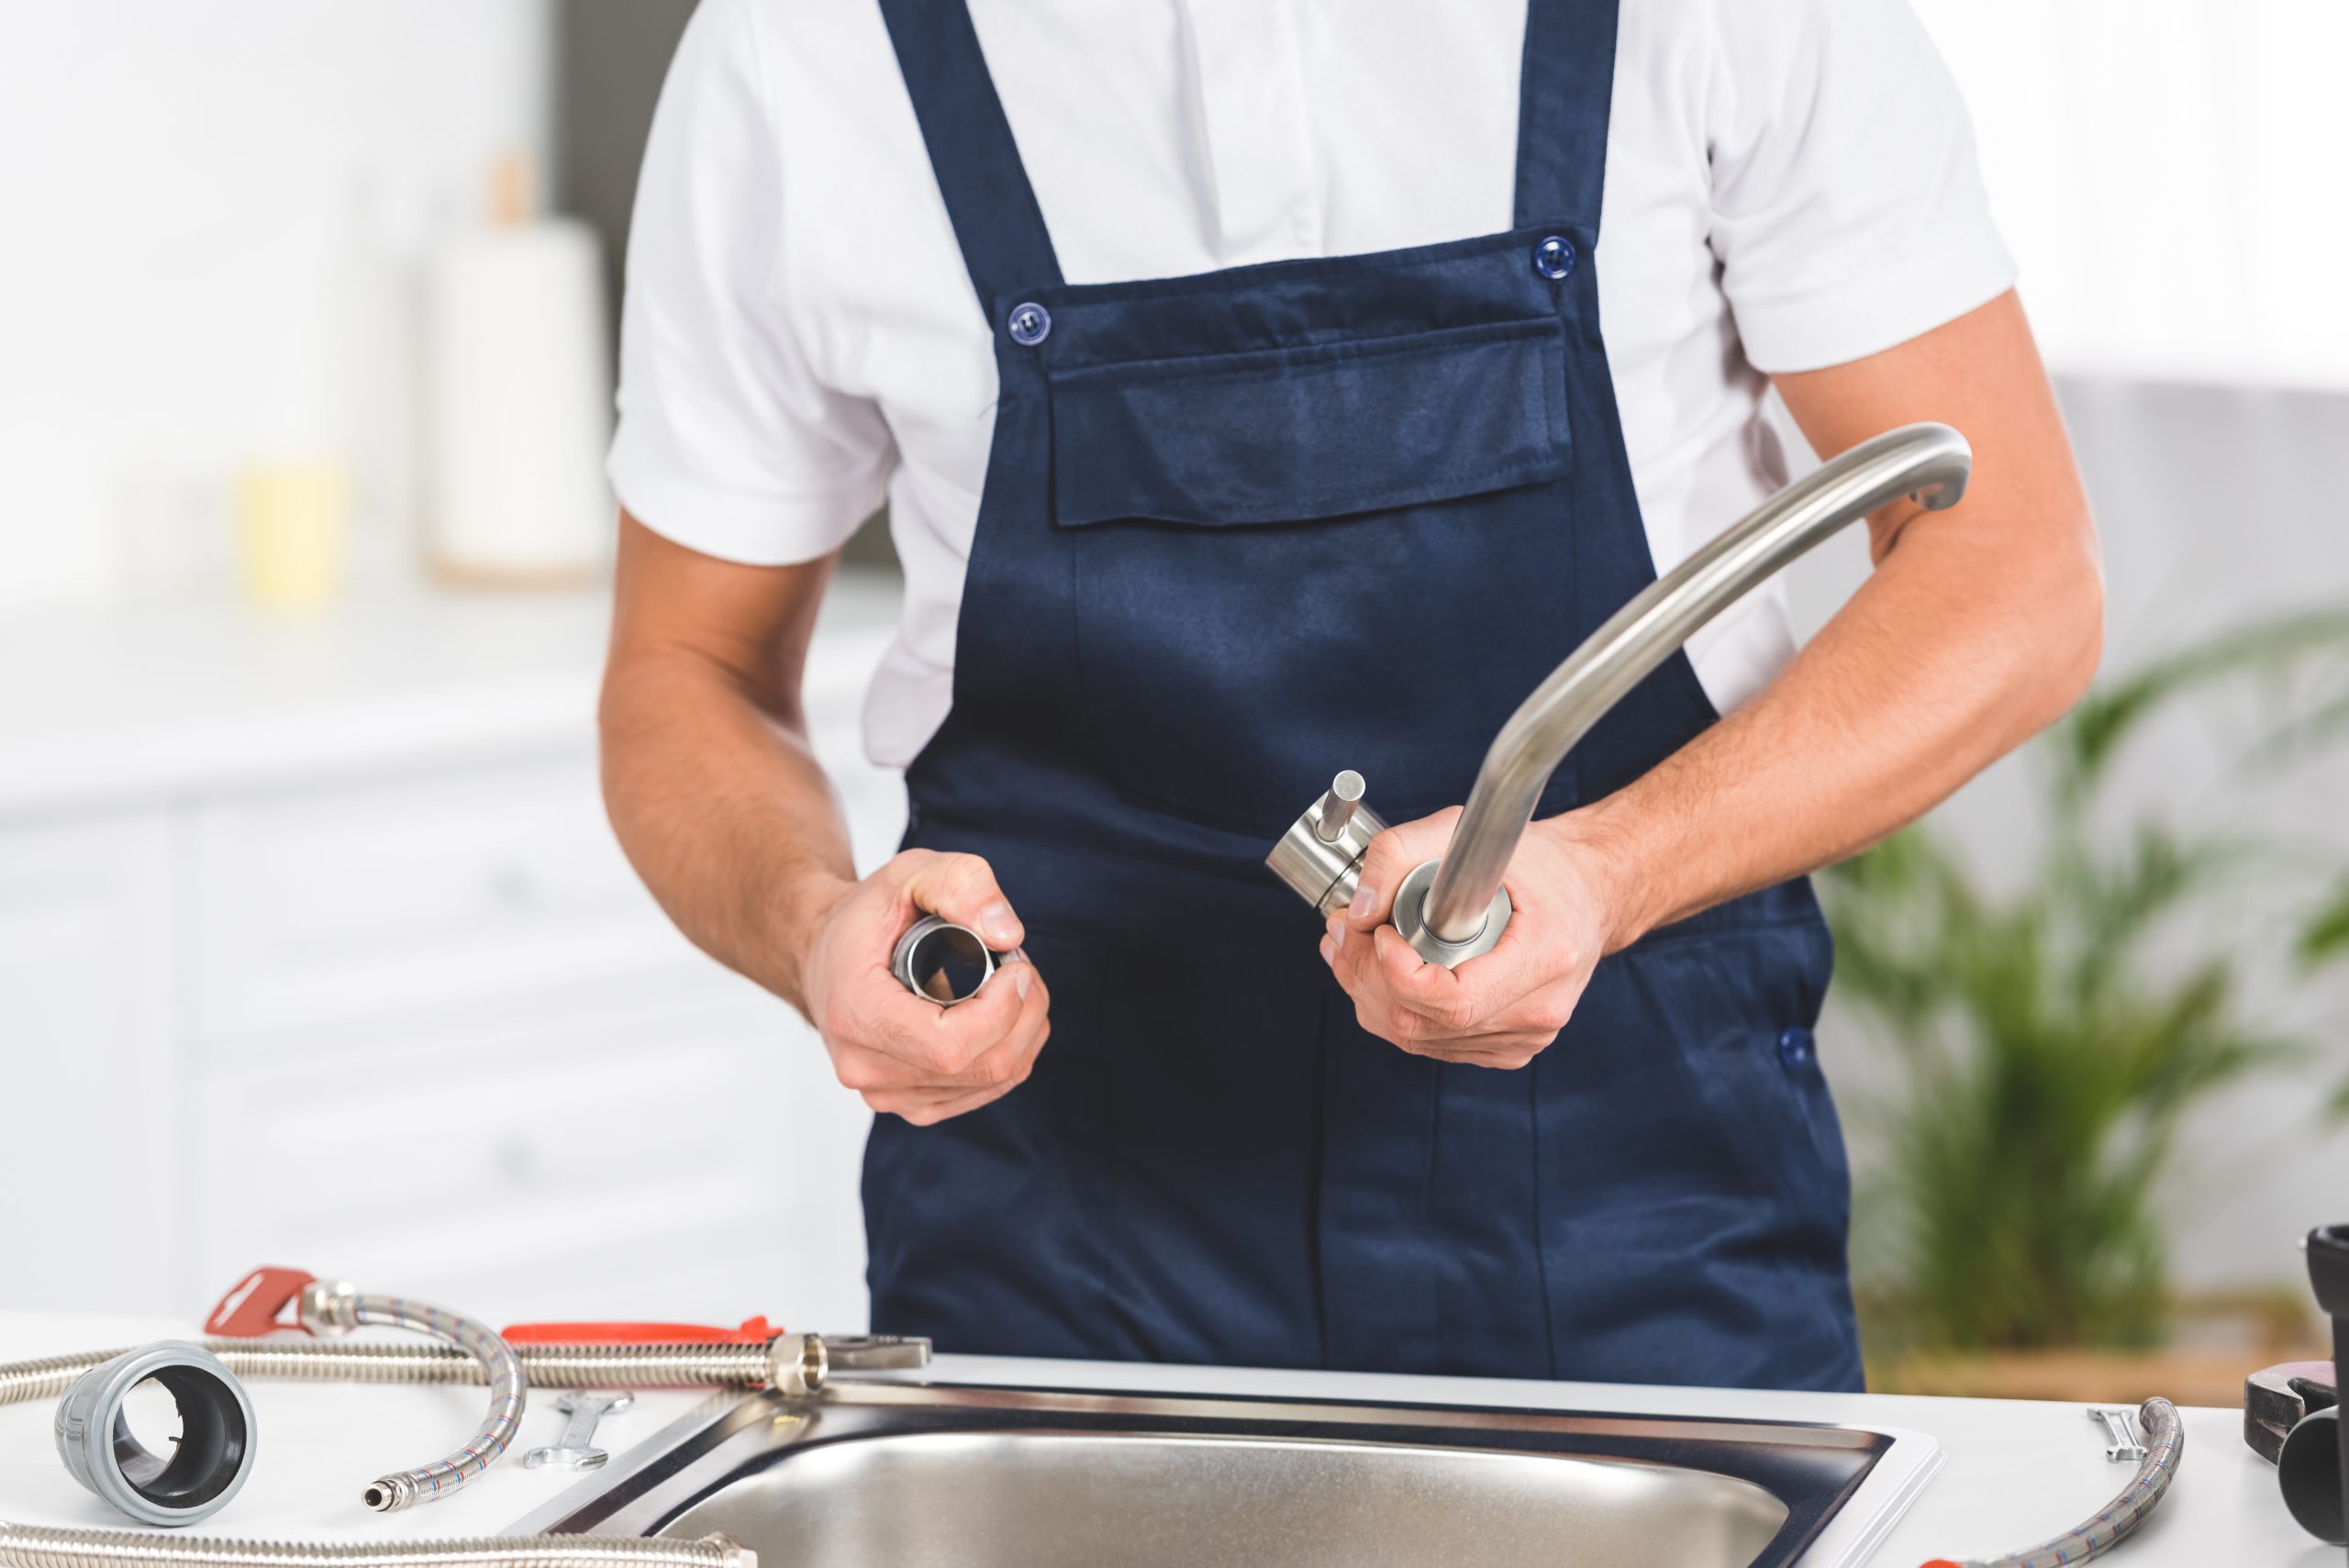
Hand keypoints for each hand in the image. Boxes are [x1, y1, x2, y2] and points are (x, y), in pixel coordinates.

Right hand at [797, 850, 1050, 1123]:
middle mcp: (865, 1066)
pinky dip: (1009, 1052)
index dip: (1003, 1011)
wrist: (824, 953)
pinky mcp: (910, 1104)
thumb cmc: (866, 917)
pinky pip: (984, 1091)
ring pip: (991, 1081)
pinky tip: (999, 1017)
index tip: (1016, 967)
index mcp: (856, 1014)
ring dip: (1023, 1031)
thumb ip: (961, 884)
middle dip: (1024, 1014)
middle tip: (1020, 968)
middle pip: (981, 1066)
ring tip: (1008, 986)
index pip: (949, 1046)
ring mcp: (886, 1093)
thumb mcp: (910, 873)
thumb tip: (1007, 935)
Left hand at [1321, 808, 1629, 1068]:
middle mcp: (1539, 1010)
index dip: (1397, 975)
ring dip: (1370, 995)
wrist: (1592, 893)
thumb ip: (1401, 853)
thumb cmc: (1541, 863)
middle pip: (1423, 1025)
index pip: (1454, 1001)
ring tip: (1354, 946)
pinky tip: (1381, 976)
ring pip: (1418, 1040)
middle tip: (1344, 931)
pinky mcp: (1510, 1048)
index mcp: (1545, 957)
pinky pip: (1433, 1046)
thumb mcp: (1469, 831)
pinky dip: (1395, 1012)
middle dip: (1367, 977)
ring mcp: (1526, 1037)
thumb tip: (1359, 910)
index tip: (1378, 933)